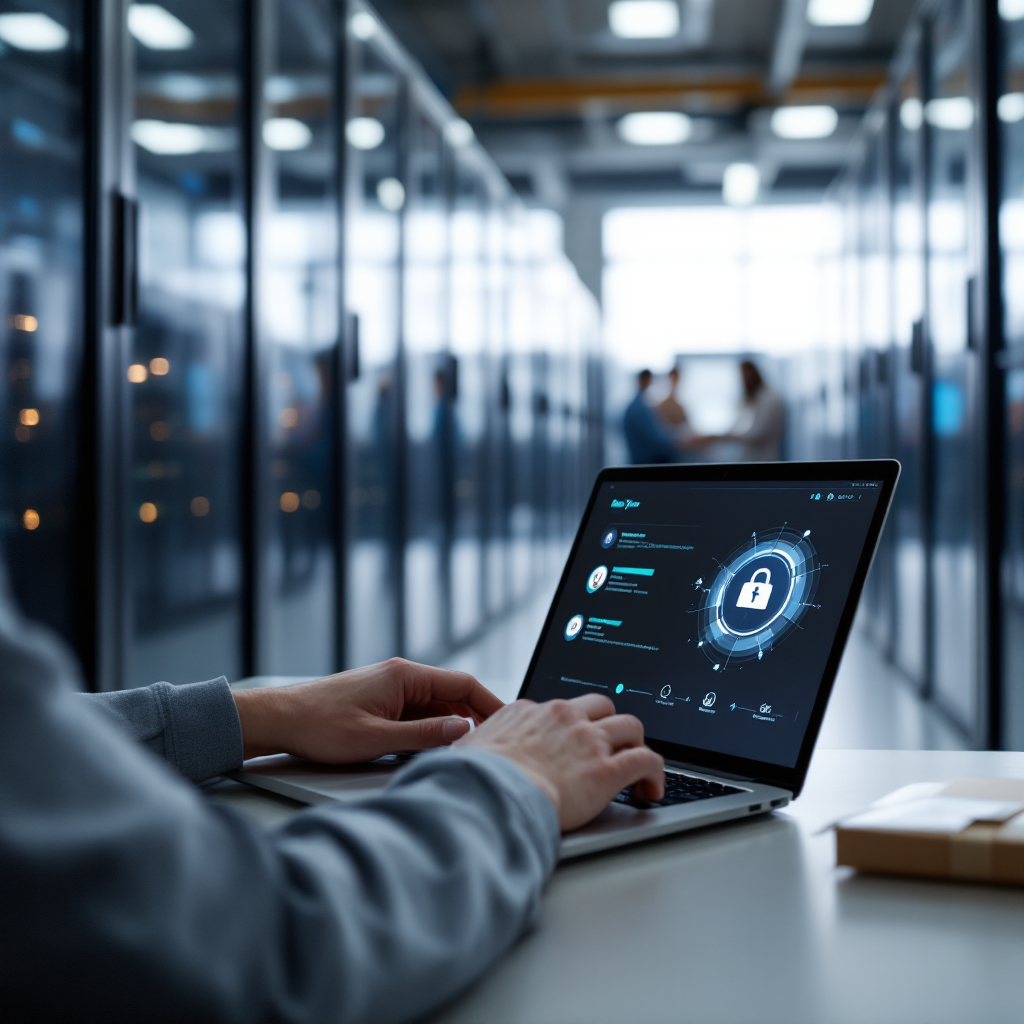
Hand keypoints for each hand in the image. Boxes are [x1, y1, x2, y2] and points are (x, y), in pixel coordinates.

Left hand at [233, 659, 503, 762]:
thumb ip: (423, 735)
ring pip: (438, 705)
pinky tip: (437, 750)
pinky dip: (433, 729)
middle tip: (497, 744)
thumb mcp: (375, 738)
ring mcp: (393, 688)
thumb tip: (464, 730)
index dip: (491, 704)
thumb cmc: (320, 726)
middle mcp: (402, 676)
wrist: (280, 719)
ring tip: (471, 752)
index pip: (464, 684)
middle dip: (477, 718)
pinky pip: (420, 712)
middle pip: (454, 694)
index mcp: (405, 676)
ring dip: (454, 726)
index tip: (510, 723)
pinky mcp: (383, 701)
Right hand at [456, 694, 664, 831]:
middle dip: (609, 724)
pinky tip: (651, 790)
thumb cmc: (473, 779)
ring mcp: (588, 741)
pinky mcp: (607, 769)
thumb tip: (466, 754)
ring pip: (631, 725)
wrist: (490, 794)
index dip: (570, 727)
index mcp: (529, 711)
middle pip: (602, 705)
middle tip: (610, 747)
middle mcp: (563, 718)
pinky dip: (655, 773)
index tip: (572, 745)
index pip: (560, 710)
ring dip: (636, 744)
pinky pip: (647, 760)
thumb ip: (477, 747)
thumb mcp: (467, 751)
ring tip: (637, 769)